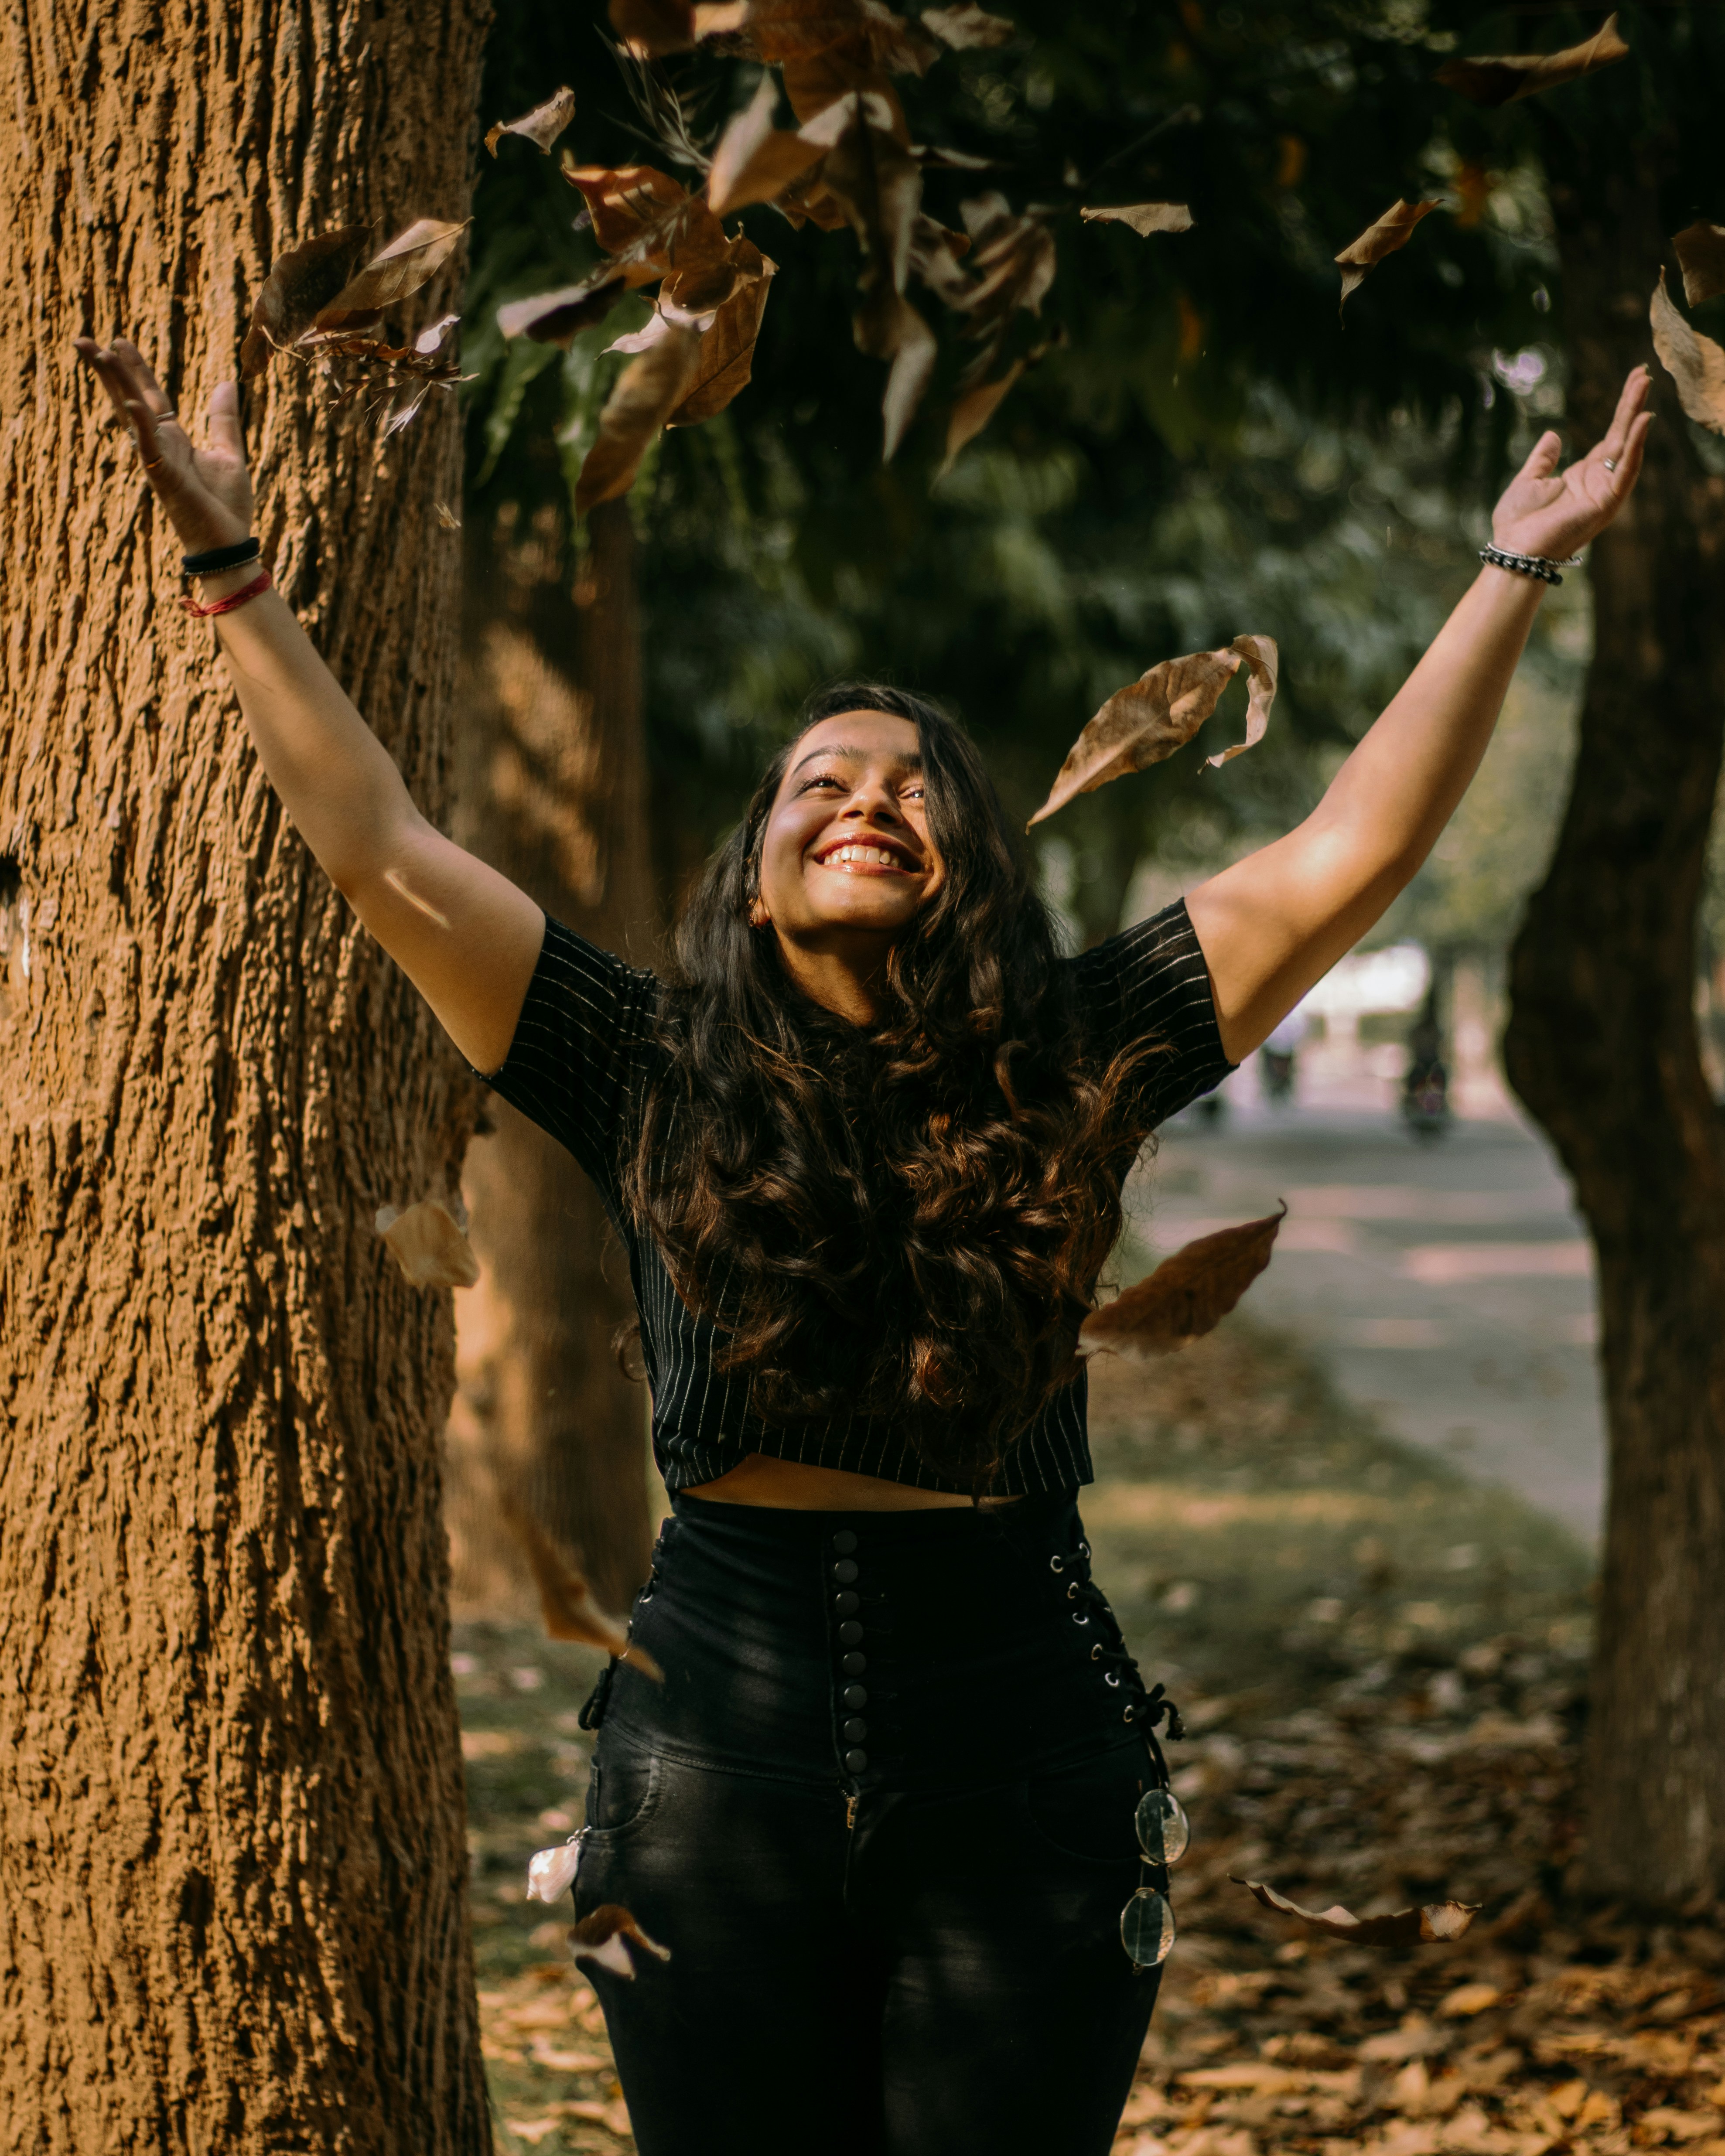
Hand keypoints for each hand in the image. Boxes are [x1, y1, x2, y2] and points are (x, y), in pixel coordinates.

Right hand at [74, 334, 253, 554]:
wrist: (229, 545)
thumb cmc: (226, 506)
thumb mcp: (229, 453)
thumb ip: (223, 420)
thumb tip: (225, 383)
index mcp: (174, 439)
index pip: (149, 396)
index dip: (135, 368)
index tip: (119, 341)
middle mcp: (160, 446)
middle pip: (129, 398)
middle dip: (108, 370)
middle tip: (83, 340)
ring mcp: (158, 461)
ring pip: (132, 416)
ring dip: (117, 384)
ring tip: (100, 353)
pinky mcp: (164, 478)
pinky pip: (150, 447)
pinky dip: (141, 425)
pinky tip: (130, 401)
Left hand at [1490, 366, 1652, 563]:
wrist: (1515, 550)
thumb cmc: (1517, 523)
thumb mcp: (1528, 481)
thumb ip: (1543, 459)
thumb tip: (1553, 435)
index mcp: (1582, 476)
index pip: (1609, 437)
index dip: (1621, 410)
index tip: (1633, 381)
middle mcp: (1598, 482)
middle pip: (1621, 436)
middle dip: (1632, 405)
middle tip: (1644, 374)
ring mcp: (1605, 492)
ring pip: (1628, 448)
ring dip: (1636, 417)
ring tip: (1644, 386)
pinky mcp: (1607, 503)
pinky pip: (1626, 470)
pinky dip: (1635, 446)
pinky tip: (1642, 421)